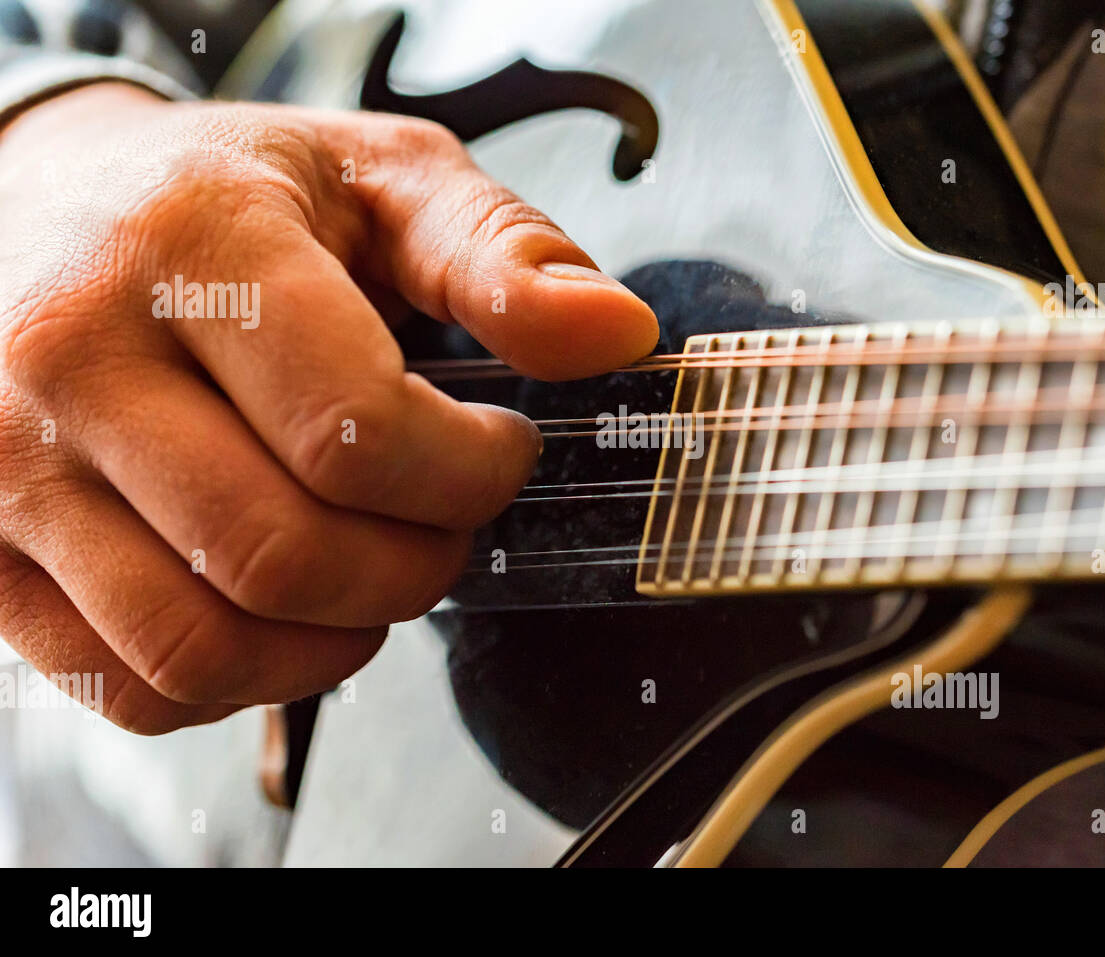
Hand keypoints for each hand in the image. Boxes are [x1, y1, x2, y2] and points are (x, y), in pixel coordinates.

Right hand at [0, 83, 657, 732]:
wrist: (46, 207)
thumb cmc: (225, 197)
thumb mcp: (380, 181)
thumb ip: (503, 256)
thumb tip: (616, 331)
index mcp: (189, 248)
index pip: (354, 431)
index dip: (469, 472)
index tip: (499, 451)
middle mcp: (72, 360)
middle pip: (283, 555)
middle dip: (414, 567)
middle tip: (445, 522)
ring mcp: (9, 468)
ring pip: (199, 645)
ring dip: (331, 643)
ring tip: (371, 571)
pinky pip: (125, 685)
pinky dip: (237, 680)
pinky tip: (280, 611)